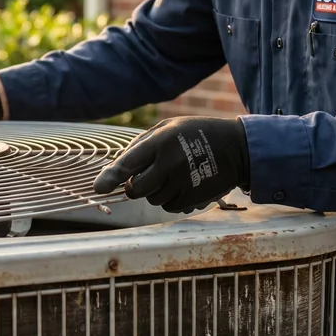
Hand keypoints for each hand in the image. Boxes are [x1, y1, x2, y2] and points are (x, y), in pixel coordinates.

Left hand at [93, 116, 249, 212]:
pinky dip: (172, 199)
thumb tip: (112, 171)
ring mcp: (184, 182)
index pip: (129, 162)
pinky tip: (185, 183)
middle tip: (148, 174)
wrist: (237, 148)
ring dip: (157, 191)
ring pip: (153, 200)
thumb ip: (140, 147)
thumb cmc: (195, 134)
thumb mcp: (168, 128)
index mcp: (162, 141)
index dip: (112, 177)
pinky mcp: (194, 198)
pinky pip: (169, 207)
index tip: (99, 188)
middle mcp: (171, 163)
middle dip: (136, 185)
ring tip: (175, 173)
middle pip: (137, 189)